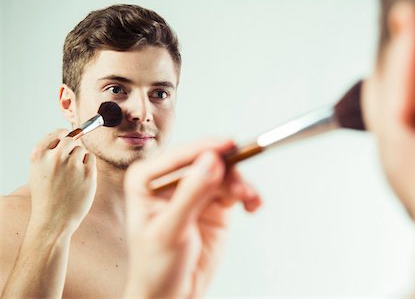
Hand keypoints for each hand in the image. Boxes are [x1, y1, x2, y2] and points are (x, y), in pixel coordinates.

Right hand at [28, 129, 96, 234]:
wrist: (54, 219)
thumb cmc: (46, 197)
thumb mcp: (37, 172)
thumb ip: (47, 155)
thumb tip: (64, 137)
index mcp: (39, 156)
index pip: (54, 135)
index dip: (61, 133)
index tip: (65, 133)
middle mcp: (56, 158)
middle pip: (71, 140)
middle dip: (72, 147)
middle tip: (70, 160)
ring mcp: (73, 165)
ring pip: (82, 150)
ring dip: (80, 158)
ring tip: (72, 175)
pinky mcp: (88, 173)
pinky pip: (91, 159)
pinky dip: (88, 165)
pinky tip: (81, 178)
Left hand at [124, 139, 261, 297]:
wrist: (172, 293)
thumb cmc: (156, 265)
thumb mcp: (171, 229)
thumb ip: (191, 194)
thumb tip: (211, 161)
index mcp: (147, 179)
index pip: (180, 157)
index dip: (206, 149)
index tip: (228, 146)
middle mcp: (171, 179)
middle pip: (207, 161)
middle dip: (228, 171)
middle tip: (241, 187)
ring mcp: (194, 190)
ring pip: (224, 173)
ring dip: (240, 184)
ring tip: (248, 200)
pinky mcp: (213, 203)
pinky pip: (234, 189)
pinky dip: (246, 194)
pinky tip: (251, 205)